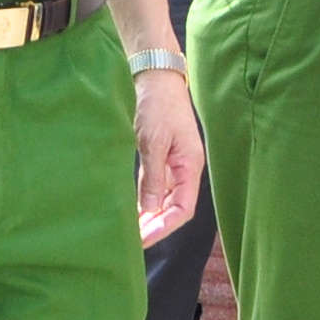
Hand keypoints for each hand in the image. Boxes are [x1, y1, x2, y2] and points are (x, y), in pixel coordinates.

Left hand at [132, 68, 202, 244]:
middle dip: (155, 226)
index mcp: (190, 167)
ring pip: (165, 200)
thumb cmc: (158, 106)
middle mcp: (185, 170)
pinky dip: (144, 200)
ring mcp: (174, 165)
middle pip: (175, 209)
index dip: (164, 227)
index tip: (143, 238)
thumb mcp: (153, 141)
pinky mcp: (162, 159)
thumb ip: (152, 176)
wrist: (156, 79)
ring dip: (149, 216)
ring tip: (129, 230)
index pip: (183, 209)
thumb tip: (150, 209)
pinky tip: (130, 209)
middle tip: (131, 240)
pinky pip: (156, 187)